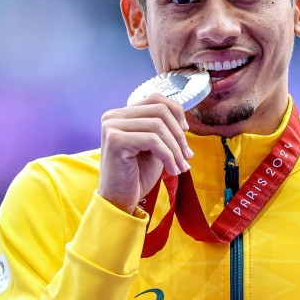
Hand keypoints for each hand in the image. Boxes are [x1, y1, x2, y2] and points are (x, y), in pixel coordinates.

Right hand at [98, 93, 192, 213]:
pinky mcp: (115, 140)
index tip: (185, 132)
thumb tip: (184, 121)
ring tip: (181, 166)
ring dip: (176, 148)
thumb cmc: (136, 176)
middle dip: (179, 134)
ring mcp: (112, 126)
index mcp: (121, 114)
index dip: (176, 112)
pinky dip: (168, 156)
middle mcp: (113, 116)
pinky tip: (172, 170)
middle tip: (187, 155)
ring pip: (158, 126)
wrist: (119, 201)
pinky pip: (153, 140)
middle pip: (160, 111)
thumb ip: (162, 129)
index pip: (155, 98)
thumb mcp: (154, 147)